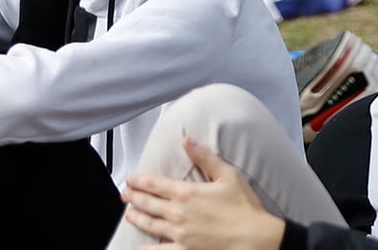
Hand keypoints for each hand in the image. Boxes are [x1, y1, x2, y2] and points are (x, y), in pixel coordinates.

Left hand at [121, 138, 285, 249]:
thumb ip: (205, 157)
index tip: (130, 178)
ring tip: (128, 213)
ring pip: (149, 224)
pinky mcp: (183, 249)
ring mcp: (178, 233)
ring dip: (135, 216)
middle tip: (124, 193)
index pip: (155, 184)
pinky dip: (146, 248)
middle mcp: (177, 213)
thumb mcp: (228, 175)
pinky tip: (138, 245)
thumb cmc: (244, 206)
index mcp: (187, 193)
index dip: (139, 180)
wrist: (253, 237)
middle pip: (147, 203)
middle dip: (133, 197)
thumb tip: (187, 140)